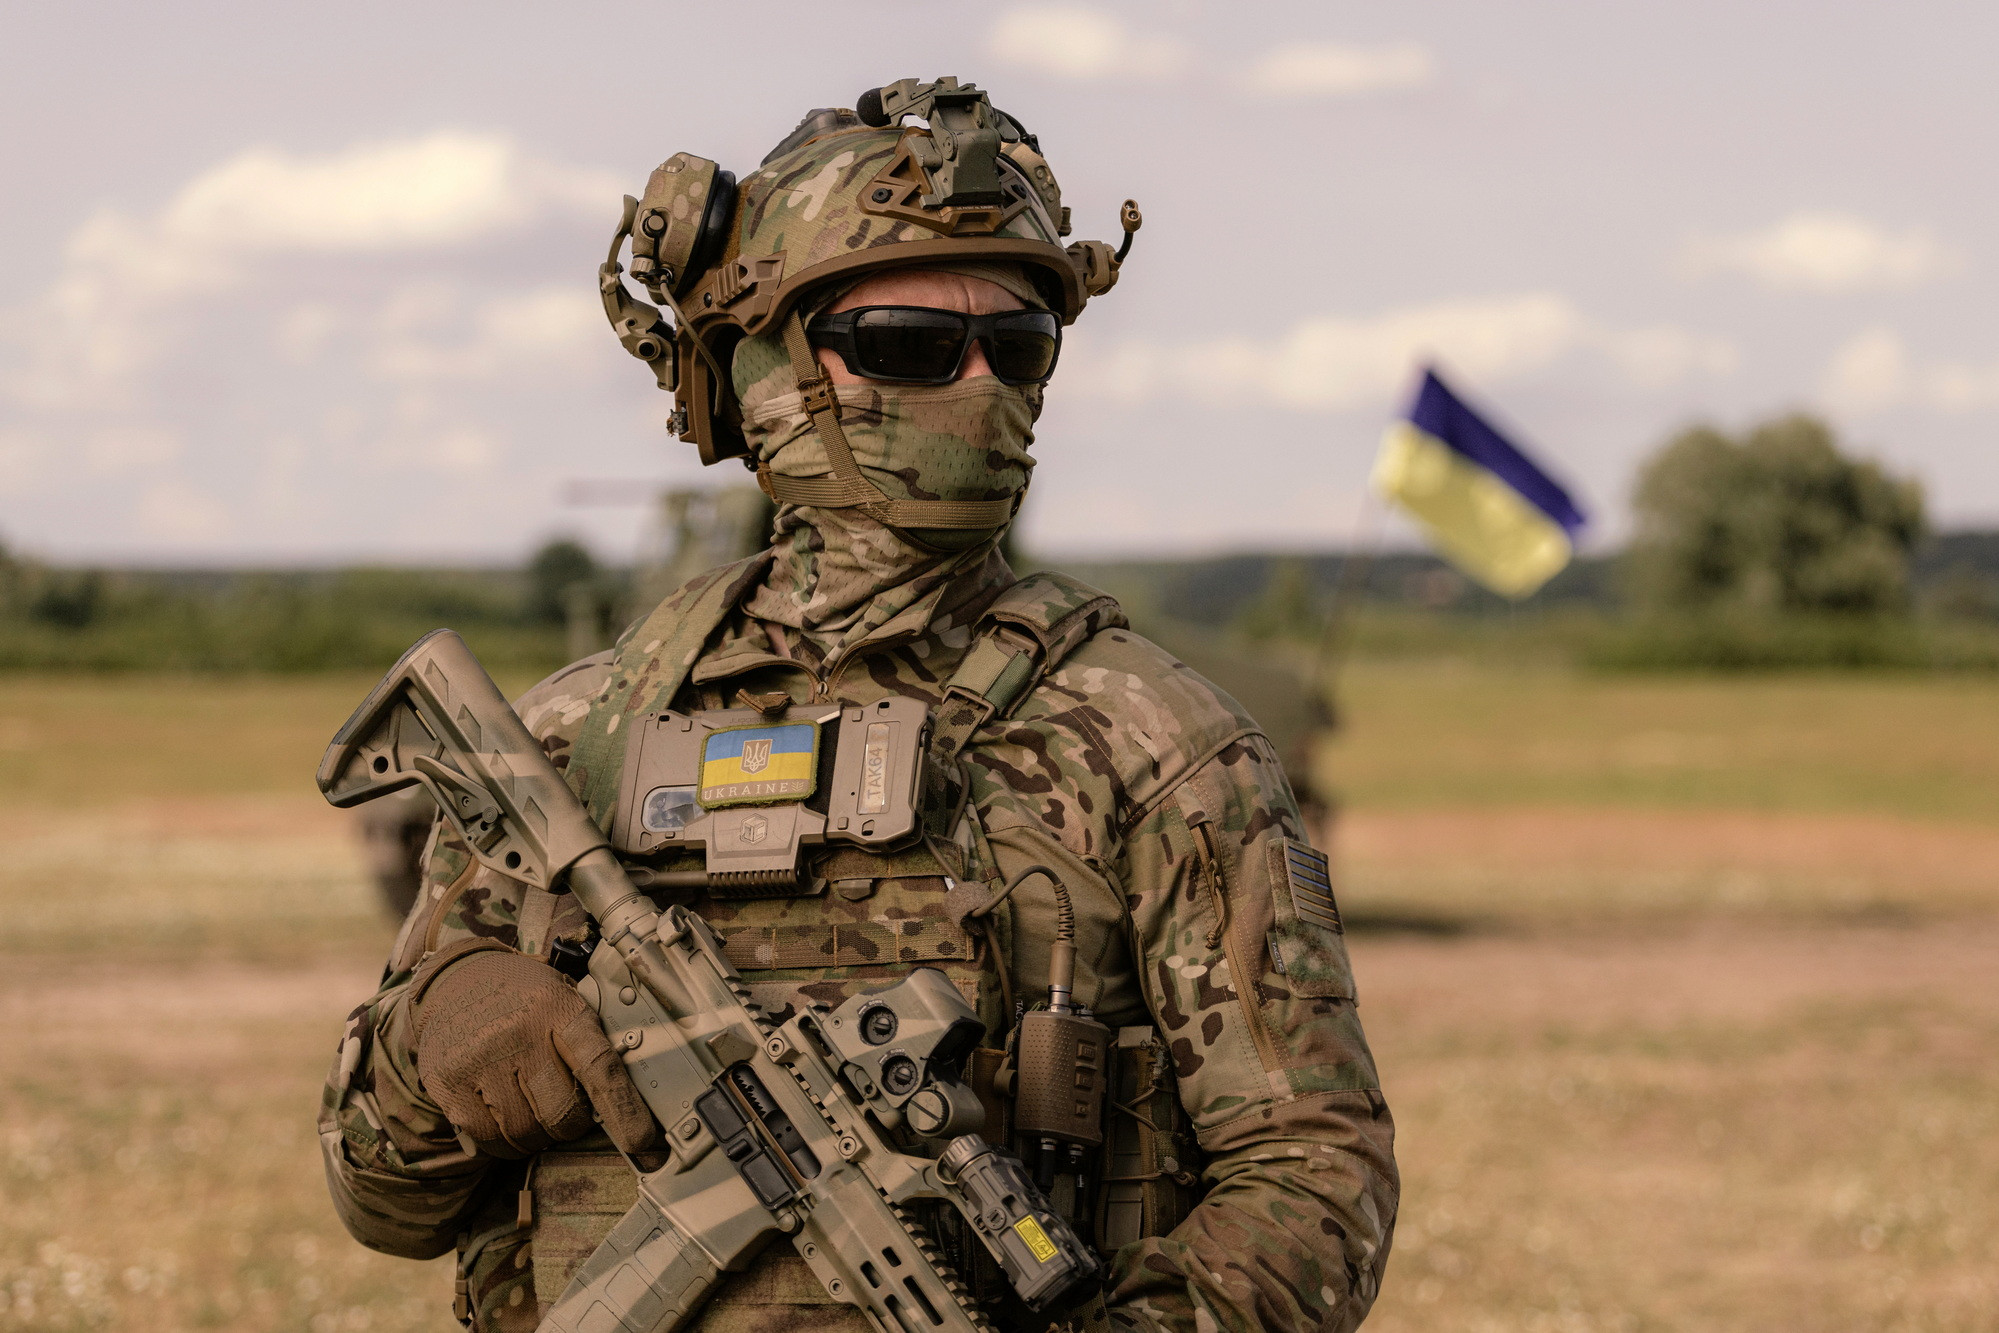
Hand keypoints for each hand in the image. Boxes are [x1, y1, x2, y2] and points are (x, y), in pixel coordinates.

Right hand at [409, 941, 662, 1158]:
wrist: (455, 978)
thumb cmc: (523, 997)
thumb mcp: (563, 998)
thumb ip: (590, 1042)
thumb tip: (630, 1102)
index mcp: (557, 1010)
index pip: (600, 1067)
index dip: (625, 1110)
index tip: (642, 1141)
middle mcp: (517, 1035)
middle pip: (562, 1113)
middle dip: (573, 1124)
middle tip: (568, 1111)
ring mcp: (479, 1062)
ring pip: (526, 1133)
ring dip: (538, 1135)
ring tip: (532, 1108)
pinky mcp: (448, 1086)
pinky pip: (489, 1139)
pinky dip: (504, 1141)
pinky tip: (504, 1115)